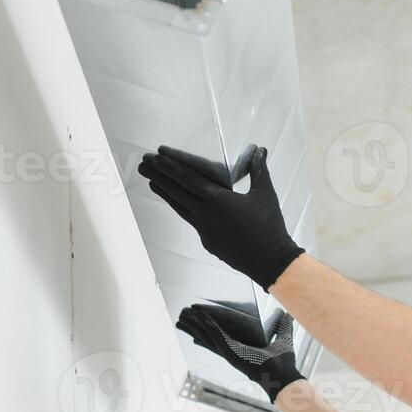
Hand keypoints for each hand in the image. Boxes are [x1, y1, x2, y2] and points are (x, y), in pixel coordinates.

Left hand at [137, 144, 304, 291]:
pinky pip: (190, 220)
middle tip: (143, 164)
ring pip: (179, 207)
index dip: (170, 166)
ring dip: (165, 193)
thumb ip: (258, 169)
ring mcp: (204, 229)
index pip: (188, 178)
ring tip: (151, 182)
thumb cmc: (269, 226)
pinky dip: (181, 208)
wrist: (269, 261)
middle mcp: (205, 213)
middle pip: (176, 191)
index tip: (156, 157)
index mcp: (218, 199)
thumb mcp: (265, 193)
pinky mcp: (207, 241)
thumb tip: (259, 150)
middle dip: (159, 175)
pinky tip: (177, 204)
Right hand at [176, 301, 304, 403]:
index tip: (196, 318)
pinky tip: (200, 318)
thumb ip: (283, 326)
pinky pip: (217, 336)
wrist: (285, 377)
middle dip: (194, 326)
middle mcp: (231, 351)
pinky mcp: (232, 352)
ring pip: (208, 336)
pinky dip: (208, 327)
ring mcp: (230, 352)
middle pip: (207, 337)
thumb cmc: (284, 364)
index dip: (206, 328)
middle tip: (182, 315)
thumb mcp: (283, 338)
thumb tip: (286, 313)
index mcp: (240, 349)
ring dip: (196, 325)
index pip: (218, 337)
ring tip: (183, 315)